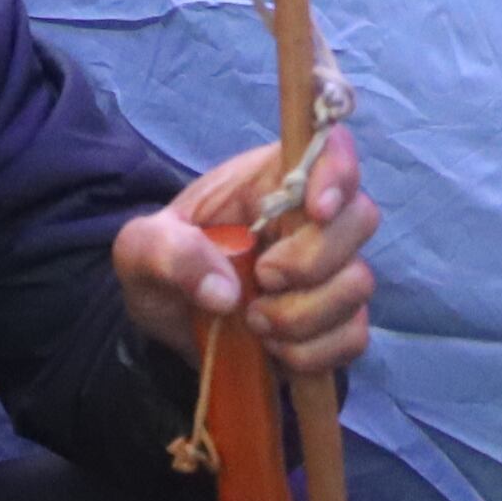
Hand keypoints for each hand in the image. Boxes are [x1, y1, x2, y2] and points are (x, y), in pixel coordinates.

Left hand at [114, 128, 376, 377]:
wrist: (171, 326)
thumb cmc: (162, 267)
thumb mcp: (140, 251)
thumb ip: (167, 252)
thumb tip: (224, 291)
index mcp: (271, 179)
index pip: (331, 147)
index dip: (338, 172)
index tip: (316, 209)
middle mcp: (312, 217)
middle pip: (361, 218)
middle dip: (312, 261)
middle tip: (262, 280)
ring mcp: (331, 271)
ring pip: (359, 283)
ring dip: (305, 315)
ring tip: (256, 324)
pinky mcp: (335, 322)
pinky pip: (354, 337)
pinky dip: (314, 352)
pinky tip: (275, 350)